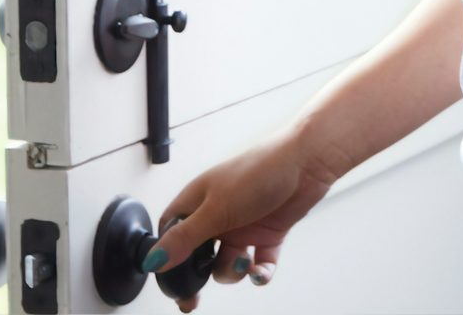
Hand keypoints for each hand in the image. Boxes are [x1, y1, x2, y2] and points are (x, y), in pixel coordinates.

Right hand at [138, 126, 342, 309]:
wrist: (308, 161)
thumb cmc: (259, 171)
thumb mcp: (215, 209)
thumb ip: (185, 238)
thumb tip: (153, 261)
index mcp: (198, 201)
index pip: (172, 233)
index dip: (167, 255)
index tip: (170, 280)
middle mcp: (218, 214)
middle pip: (199, 254)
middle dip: (197, 277)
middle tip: (192, 300)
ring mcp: (244, 224)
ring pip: (228, 263)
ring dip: (234, 270)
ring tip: (244, 261)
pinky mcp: (268, 232)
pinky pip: (259, 262)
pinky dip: (260, 272)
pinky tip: (261, 271)